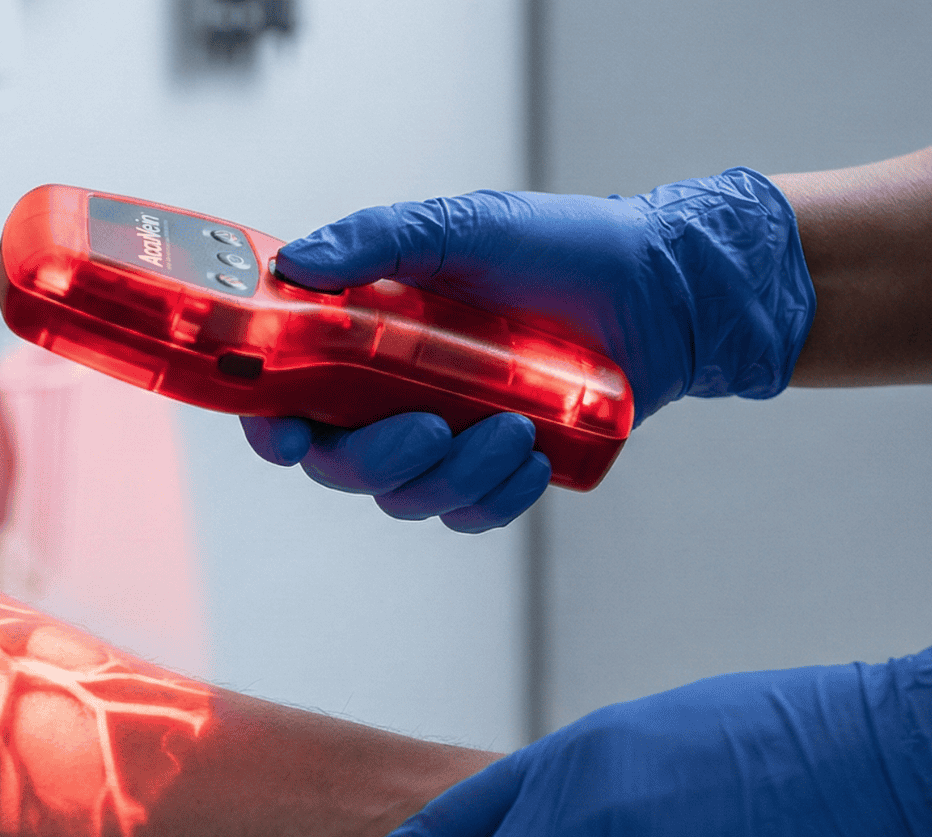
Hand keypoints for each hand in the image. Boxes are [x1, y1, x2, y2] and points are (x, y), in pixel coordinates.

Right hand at [240, 169, 816, 528]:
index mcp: (365, 338)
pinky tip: (533, 458)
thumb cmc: (558, 248)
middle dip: (376, 460)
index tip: (287, 430)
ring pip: (408, 499)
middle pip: (340, 465)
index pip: (287, 396)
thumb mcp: (464, 225)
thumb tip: (299, 264)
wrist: (661, 289)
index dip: (270, 424)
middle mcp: (393, 395)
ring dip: (454, 476)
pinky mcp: (500, 470)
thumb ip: (378, 239)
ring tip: (515, 428)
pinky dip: (496, 499)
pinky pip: (472, 515)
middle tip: (429, 428)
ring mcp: (447, 439)